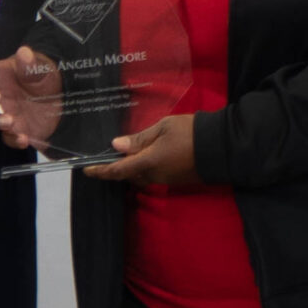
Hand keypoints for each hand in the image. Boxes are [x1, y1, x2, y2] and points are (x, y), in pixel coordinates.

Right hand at [0, 49, 63, 150]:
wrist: (60, 99)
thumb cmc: (43, 77)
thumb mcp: (42, 67)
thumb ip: (31, 63)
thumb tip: (24, 53)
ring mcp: (1, 112)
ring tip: (8, 120)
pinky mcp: (13, 130)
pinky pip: (7, 138)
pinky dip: (13, 139)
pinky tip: (23, 138)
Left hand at [84, 115, 199, 186]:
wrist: (221, 147)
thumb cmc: (190, 132)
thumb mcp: (163, 127)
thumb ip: (139, 138)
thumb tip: (116, 145)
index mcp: (148, 162)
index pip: (117, 171)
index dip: (100, 171)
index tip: (86, 169)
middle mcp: (154, 175)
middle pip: (128, 176)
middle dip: (116, 169)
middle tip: (106, 158)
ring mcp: (166, 179)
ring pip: (140, 177)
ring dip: (131, 169)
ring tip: (126, 155)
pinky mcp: (176, 180)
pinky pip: (153, 176)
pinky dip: (144, 169)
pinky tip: (146, 156)